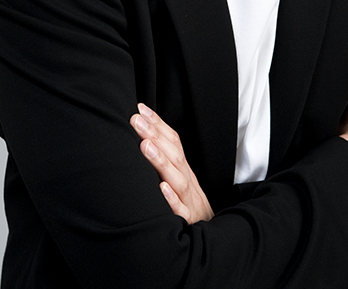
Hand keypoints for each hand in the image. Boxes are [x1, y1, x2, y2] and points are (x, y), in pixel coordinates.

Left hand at [130, 104, 213, 223]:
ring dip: (161, 162)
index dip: (158, 124)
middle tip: (136, 120)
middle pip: (175, 156)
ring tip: (145, 146)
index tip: (140, 110)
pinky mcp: (188, 223)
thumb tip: (142, 139)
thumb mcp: (180, 181)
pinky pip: (181, 212)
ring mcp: (190, 202)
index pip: (174, 142)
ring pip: (178, 180)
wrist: (211, 237)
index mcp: (185, 170)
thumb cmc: (188, 206)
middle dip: (155, 135)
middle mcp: (188, 182)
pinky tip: (161, 188)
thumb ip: (166, 163)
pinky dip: (172, 199)